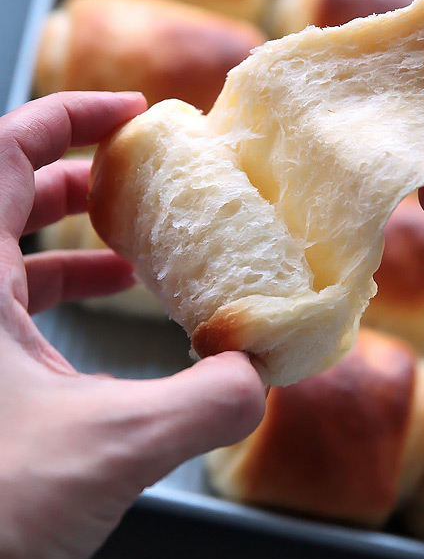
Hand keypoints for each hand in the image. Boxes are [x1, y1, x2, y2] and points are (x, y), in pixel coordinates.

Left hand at [0, 92, 265, 558]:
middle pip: (6, 195)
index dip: (68, 115)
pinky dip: (57, 296)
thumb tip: (263, 372)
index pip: (2, 150)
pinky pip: (9, 309)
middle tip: (143, 179)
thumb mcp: (116, 444)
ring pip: (7, 255)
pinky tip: (106, 318)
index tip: (130, 113)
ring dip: (71, 241)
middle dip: (79, 177)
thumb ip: (207, 401)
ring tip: (135, 249)